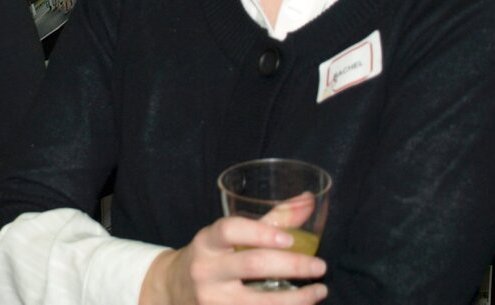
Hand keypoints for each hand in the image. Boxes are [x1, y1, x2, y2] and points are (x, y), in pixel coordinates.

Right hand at [139, 216, 327, 304]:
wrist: (174, 289)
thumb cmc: (210, 257)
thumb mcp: (227, 237)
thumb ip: (268, 221)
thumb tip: (309, 200)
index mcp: (206, 243)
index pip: (229, 231)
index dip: (260, 232)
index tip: (290, 238)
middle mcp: (206, 271)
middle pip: (253, 265)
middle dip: (292, 265)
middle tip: (320, 265)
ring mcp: (212, 300)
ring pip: (261, 302)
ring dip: (297, 298)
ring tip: (320, 291)